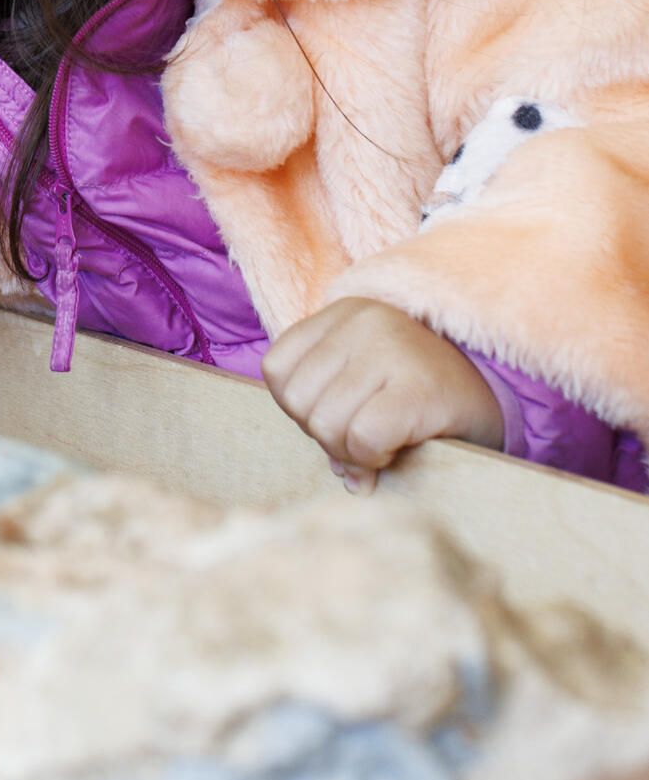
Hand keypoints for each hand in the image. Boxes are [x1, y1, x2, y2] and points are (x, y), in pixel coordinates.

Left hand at [264, 297, 503, 487]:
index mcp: (342, 312)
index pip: (277, 370)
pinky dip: (373, 458)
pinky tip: (397, 450)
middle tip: (364, 438)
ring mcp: (389, 350)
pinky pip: (362, 439)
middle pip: (297, 402)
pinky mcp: (417, 388)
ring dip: (350, 452)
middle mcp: (362, 321)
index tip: (340, 416)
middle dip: (326, 434)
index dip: (300, 407)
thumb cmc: (424, 392)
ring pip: (325, 424)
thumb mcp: (366, 379)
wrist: (502, 392)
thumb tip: (334, 467)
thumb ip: (330, 405)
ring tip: (382, 444)